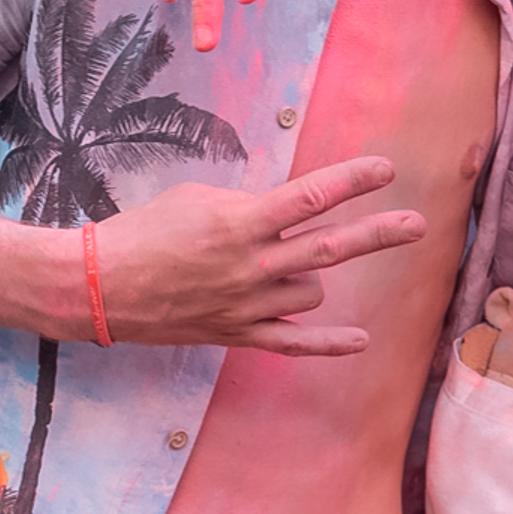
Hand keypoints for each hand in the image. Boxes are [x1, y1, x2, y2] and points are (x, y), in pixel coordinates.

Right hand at [89, 157, 423, 353]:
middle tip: (418, 224)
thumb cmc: (144, 231)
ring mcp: (247, 304)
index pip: (310, 197)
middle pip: (331, 248)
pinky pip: (293, 344)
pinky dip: (328, 344)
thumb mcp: (198, 198)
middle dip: (379, 233)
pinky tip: (361, 341)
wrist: (94, 286)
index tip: (386, 169)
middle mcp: (252, 265)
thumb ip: (250, 204)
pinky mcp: (236, 334)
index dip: (352, 181)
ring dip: (310, 278)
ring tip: (276, 267)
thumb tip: (288, 211)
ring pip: (314, 292)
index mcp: (241, 222)